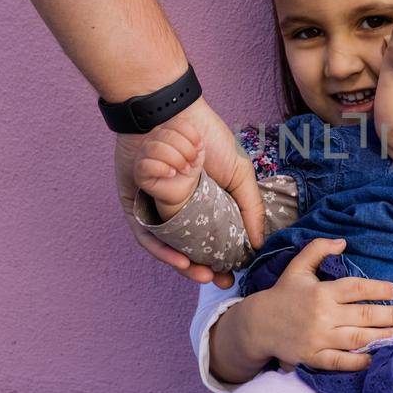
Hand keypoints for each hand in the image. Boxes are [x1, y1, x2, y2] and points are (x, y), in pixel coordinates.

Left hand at [114, 97, 262, 286]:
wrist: (170, 112)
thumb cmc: (206, 136)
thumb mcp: (239, 173)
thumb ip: (251, 207)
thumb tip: (259, 244)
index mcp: (203, 204)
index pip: (212, 240)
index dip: (223, 261)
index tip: (233, 275)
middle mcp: (179, 210)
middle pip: (188, 248)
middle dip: (203, 269)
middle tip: (218, 280)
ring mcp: (156, 209)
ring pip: (167, 246)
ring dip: (182, 264)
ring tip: (199, 272)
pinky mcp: (133, 205)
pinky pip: (145, 234)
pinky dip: (161, 248)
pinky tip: (179, 258)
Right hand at [208, 238, 392, 382]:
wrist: (257, 325)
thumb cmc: (282, 294)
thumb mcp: (297, 267)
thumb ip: (318, 249)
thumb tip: (343, 241)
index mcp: (321, 292)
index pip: (356, 288)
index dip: (379, 289)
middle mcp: (322, 315)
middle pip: (363, 315)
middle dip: (389, 315)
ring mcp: (318, 338)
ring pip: (357, 338)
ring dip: (381, 337)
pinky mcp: (313, 356)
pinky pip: (341, 361)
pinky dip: (359, 361)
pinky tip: (375, 357)